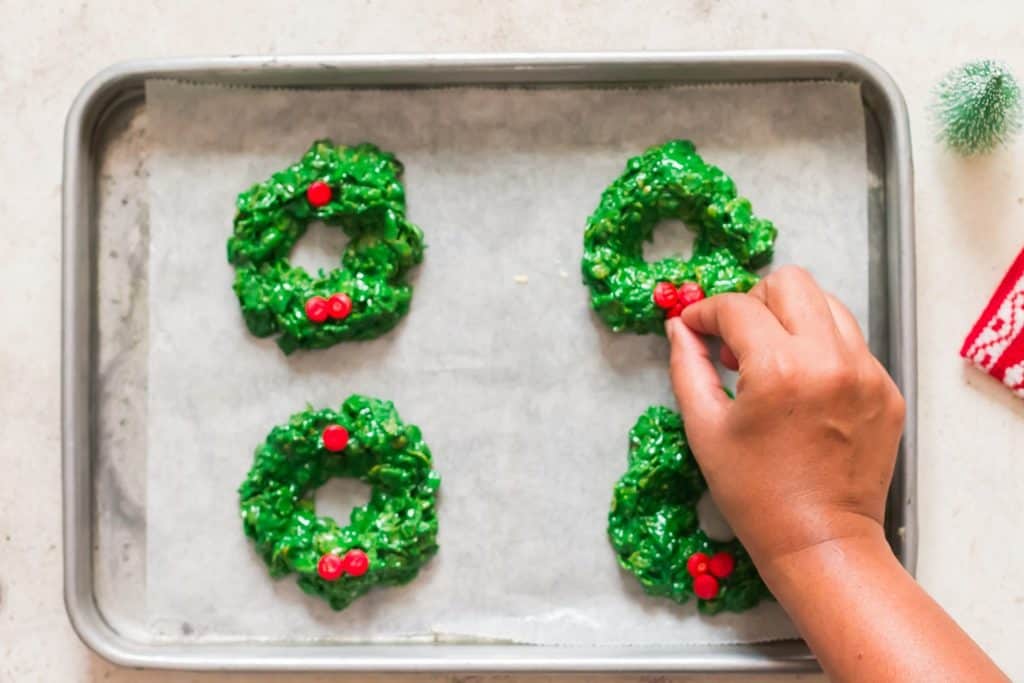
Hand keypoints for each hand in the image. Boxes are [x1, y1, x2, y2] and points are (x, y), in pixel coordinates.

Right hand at [666, 265, 904, 570]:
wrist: (821, 542)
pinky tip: (803, 388)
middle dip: (754, 301)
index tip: (694, 328)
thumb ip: (687, 367)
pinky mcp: (886, 390)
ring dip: (792, 318)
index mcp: (780, 369)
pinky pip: (851, 342)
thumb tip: (678, 328)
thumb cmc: (755, 494)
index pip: (737, 306)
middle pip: (791, 282)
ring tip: (772, 360)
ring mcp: (867, 373)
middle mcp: (831, 359)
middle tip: (738, 342)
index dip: (705, 313)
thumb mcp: (705, 429)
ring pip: (828, 304)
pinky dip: (821, 349)